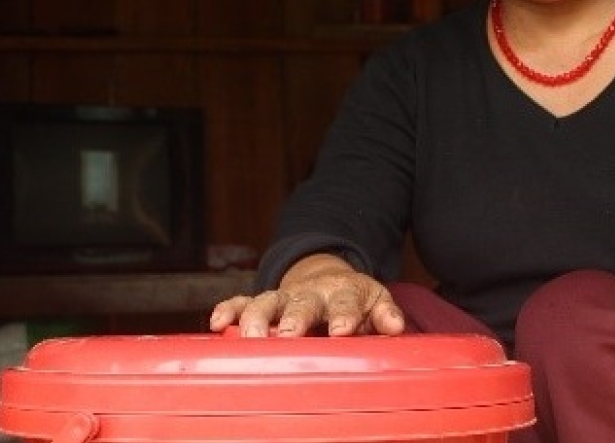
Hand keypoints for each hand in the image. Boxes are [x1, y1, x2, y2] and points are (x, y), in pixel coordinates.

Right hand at [207, 253, 405, 336]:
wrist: (328, 277)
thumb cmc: (355, 299)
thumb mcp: (376, 301)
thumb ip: (386, 315)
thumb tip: (396, 327)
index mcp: (344, 293)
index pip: (346, 304)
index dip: (344, 316)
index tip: (342, 330)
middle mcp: (311, 293)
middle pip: (301, 304)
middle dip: (294, 319)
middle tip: (288, 335)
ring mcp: (284, 297)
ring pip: (266, 303)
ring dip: (256, 318)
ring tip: (249, 337)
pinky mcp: (263, 302)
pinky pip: (241, 302)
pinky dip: (228, 310)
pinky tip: (217, 324)